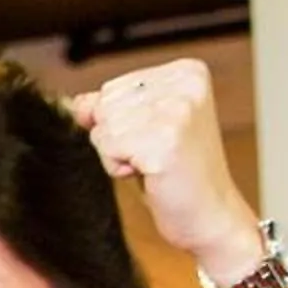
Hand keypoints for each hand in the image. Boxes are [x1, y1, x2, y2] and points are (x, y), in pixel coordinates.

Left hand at [66, 58, 263, 276]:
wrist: (210, 216)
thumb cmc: (176, 174)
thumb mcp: (142, 130)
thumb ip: (110, 109)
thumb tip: (76, 103)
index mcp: (187, 72)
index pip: (112, 89)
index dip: (121, 123)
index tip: (157, 139)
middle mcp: (186, 84)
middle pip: (105, 105)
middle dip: (117, 138)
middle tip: (155, 155)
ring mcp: (177, 110)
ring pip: (102, 127)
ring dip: (118, 155)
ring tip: (154, 165)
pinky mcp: (164, 140)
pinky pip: (106, 147)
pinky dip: (118, 168)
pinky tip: (152, 174)